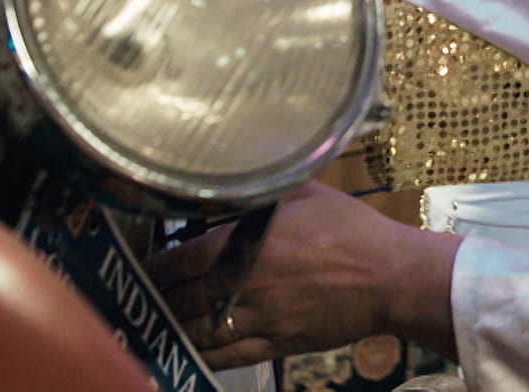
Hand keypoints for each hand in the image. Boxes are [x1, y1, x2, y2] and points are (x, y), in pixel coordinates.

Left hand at [146, 181, 460, 369]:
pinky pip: (224, 356)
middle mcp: (244, 285)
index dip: (153, 266)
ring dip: (170, 327)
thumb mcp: (307, 192)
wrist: (391, 277)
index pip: (179, 260)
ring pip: (196, 331)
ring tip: (152, 321)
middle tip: (137, 294)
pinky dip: (197, 354)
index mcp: (247, 244)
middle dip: (154, 297)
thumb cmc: (352, 230)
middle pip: (180, 298)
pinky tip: (183, 348)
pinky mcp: (275, 344)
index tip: (139, 265)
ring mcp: (259, 319)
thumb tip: (239, 172)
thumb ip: (265, 187)